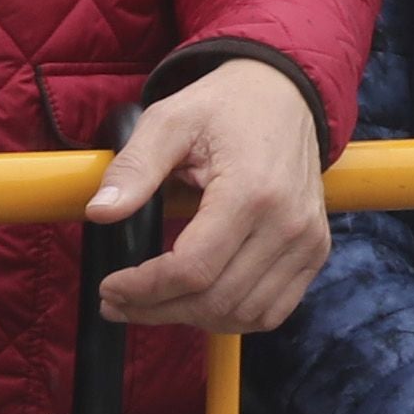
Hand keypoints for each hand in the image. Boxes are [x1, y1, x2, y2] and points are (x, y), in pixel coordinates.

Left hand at [92, 67, 332, 331]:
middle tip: (117, 302)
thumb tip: (100, 213)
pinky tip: (198, 301)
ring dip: (191, 318)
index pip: (192, 268)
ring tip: (153, 303)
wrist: (285, 95)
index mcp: (251, 190)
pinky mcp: (314, 251)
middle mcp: (288, 223)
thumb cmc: (226, 106)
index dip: (143, 289)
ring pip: (243, 314)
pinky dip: (231, 316)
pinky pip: (272, 311)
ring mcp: (307, 241)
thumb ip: (134, 167)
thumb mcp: (170, 120)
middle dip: (156, 309)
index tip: (109, 287)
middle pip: (215, 299)